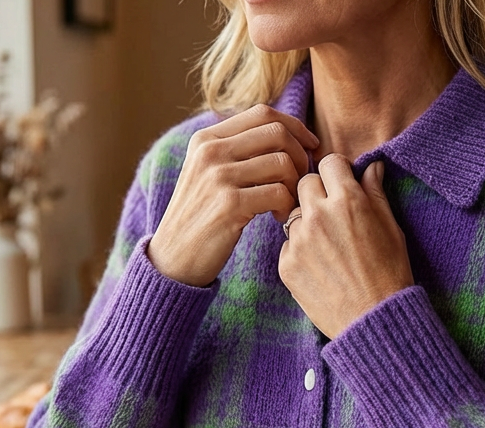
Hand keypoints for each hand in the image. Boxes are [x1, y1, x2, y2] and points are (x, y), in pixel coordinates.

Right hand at [148, 104, 317, 286]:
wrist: (174, 258)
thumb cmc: (201, 219)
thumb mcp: (208, 175)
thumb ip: (235, 152)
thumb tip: (285, 134)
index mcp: (206, 139)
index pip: (263, 113)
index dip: (295, 127)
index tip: (310, 147)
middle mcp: (210, 151)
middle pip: (277, 133)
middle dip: (300, 156)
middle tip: (300, 182)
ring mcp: (219, 176)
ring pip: (282, 162)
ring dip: (295, 185)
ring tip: (287, 205)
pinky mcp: (230, 204)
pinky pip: (279, 193)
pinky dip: (288, 206)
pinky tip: (279, 218)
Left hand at [278, 155, 413, 338]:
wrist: (373, 319)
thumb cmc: (390, 273)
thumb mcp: (391, 227)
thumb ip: (375, 192)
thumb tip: (371, 166)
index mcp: (347, 199)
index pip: (329, 162)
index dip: (337, 173)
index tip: (342, 186)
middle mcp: (318, 215)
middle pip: (305, 184)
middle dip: (318, 194)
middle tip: (333, 216)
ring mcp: (299, 240)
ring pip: (294, 215)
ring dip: (307, 224)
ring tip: (329, 248)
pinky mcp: (287, 265)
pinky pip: (288, 246)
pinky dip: (300, 252)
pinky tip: (321, 268)